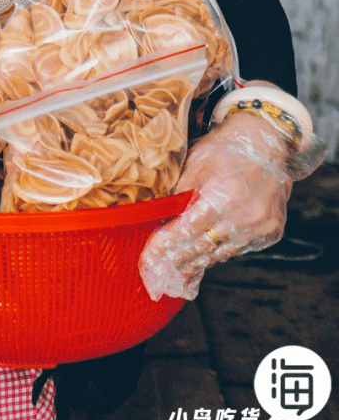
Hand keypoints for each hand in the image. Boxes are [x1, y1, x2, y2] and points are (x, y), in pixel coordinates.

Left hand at [139, 111, 290, 301]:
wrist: (268, 142)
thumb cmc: (228, 148)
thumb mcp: (197, 163)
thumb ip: (180, 192)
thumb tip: (161, 216)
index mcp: (224, 195)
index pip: (188, 228)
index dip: (166, 245)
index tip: (149, 258)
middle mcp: (245, 216)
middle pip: (204, 247)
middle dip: (177, 263)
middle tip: (156, 277)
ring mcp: (261, 227)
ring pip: (221, 253)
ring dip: (196, 264)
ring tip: (174, 276)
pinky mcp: (271, 233)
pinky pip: (238, 250)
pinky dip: (218, 254)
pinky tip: (202, 262)